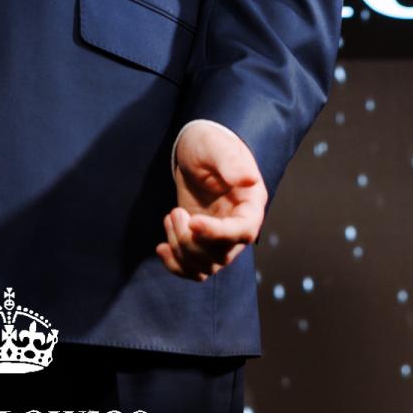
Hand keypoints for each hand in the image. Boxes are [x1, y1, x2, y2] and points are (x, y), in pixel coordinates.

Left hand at [156, 121, 266, 281]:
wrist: (195, 150)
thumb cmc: (209, 143)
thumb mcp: (217, 147)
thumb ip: (231, 163)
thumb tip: (249, 179)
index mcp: (251, 204)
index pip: (242, 232)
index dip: (218, 234)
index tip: (193, 222)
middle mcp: (239, 226)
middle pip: (221, 255)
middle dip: (191, 241)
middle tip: (174, 212)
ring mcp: (220, 238)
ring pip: (205, 266)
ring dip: (181, 250)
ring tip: (170, 218)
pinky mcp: (201, 242)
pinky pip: (193, 268)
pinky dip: (176, 265)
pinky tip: (161, 248)